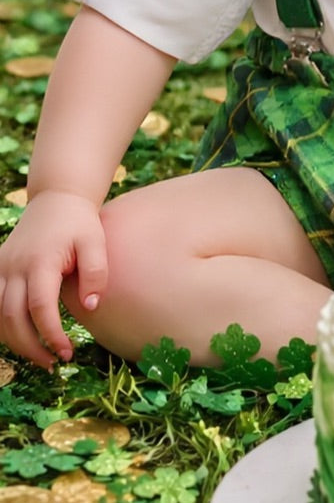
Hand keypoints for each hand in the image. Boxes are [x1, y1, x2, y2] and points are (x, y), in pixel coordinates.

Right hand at [0, 190, 107, 368]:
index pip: (40, 307)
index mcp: (40, 261)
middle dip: (30, 347)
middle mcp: (15, 266)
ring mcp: (2, 268)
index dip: (51, 334)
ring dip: (14, 340)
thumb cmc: (79, 223)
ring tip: (39, 355)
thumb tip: (91, 307)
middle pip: (12, 318)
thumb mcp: (95, 241)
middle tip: (53, 362)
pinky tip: (21, 336)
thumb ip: (96, 273)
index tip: (67, 352)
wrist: (56, 199)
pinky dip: (3, 325)